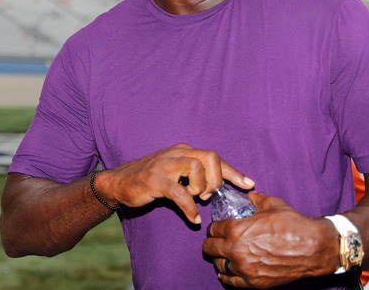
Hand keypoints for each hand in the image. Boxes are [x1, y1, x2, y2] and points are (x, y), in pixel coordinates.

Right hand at [96, 143, 253, 223]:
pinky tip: (192, 217)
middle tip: (210, 195)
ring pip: (196, 168)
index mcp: (183, 150)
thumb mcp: (175, 173)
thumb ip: (194, 176)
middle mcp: (176, 153)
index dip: (233, 172)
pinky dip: (189, 207)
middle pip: (209, 157)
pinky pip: (180, 193)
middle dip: (217, 179)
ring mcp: (164, 165)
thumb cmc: (150, 180)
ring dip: (201, 188)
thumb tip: (217, 188)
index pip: (214, 157)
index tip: (249, 184)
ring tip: (196, 200)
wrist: (118, 182)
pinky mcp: (155, 180)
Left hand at [202, 192, 337, 287]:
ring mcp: (244, 269)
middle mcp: (236, 250)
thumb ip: (255, 199)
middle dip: (212, 242)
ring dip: (219, 258)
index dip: (214, 227)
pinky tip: (228, 270)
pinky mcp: (254, 283)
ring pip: (219, 265)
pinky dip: (227, 275)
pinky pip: (230, 281)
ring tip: (224, 255)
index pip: (212, 229)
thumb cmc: (293, 224)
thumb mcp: (271, 204)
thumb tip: (249, 195)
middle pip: (209, 248)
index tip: (217, 228)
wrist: (314, 247)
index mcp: (236, 230)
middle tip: (216, 240)